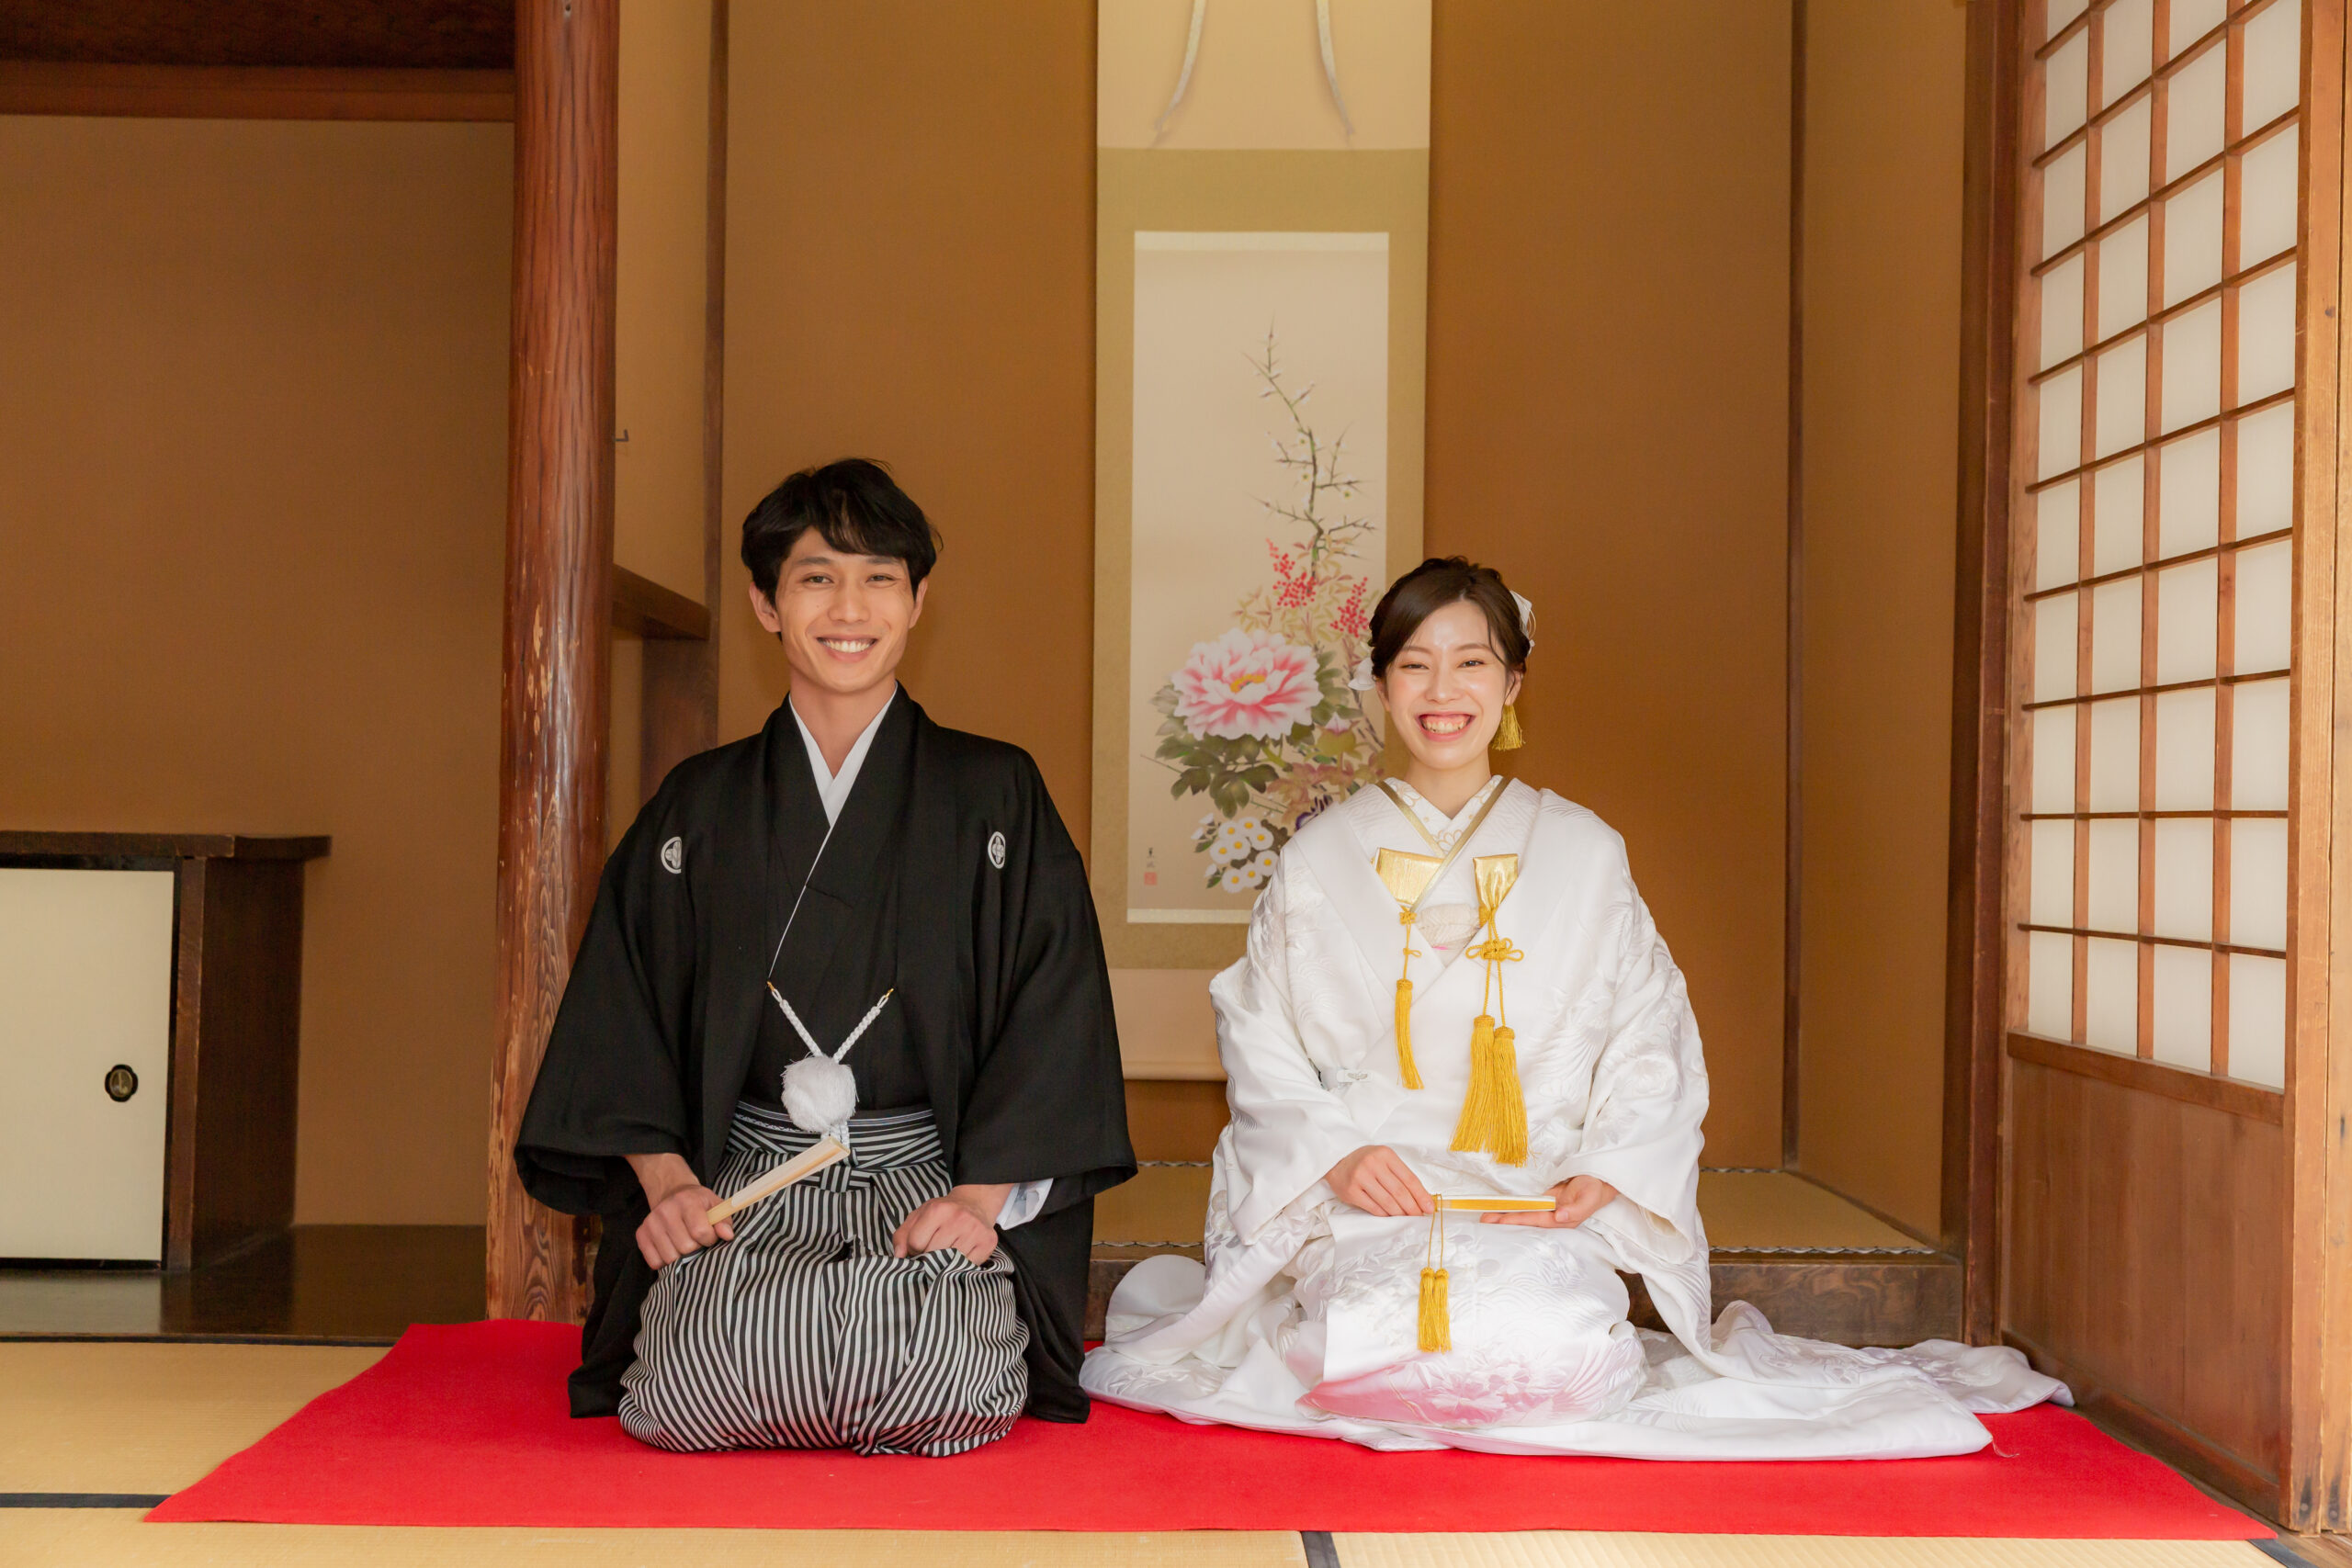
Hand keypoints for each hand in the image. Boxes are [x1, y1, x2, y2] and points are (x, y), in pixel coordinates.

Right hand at [625, 1152, 732, 1267]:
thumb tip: (727, 1236)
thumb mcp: (716, 1205)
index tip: (709, 1235)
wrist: (673, 1194)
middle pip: (685, 1247)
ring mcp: (651, 1223)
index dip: (709, 1239)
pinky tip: (671, 1248)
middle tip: (695, 1239)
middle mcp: (666, 1211)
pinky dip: (664, 1261)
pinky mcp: (641, 1234)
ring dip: (680, 1256)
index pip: (700, 1232)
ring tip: (683, 1243)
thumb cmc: (698, 1203)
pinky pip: (654, 1262)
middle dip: (695, 1248)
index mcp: (687, 1201)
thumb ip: (724, 1221)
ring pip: (670, 1258)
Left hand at [892, 1183, 1012, 1263]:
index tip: (920, 1246)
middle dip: (929, 1257)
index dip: (914, 1249)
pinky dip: (961, 1265)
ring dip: (945, 1263)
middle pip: (932, 1253)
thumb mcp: (919, 1216)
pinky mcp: (987, 1242)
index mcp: (937, 1209)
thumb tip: (898, 1256)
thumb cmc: (943, 1213)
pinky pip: (967, 1266)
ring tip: (947, 1253)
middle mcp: (958, 1218)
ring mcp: (975, 1230)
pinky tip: (960, 1255)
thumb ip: (903, 1235)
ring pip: (950, 1262)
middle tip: (933, 1251)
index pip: (915, 1243)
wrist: (975, 1203)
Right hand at [1325, 1146, 1433, 1216]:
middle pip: (1399, 1192)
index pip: (1409, 1179)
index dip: (1421, 1196)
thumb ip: (1400, 1175)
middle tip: (1419, 1217)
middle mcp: (1373, 1164)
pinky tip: (1391, 1217)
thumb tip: (1420, 1198)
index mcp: (1386, 1155)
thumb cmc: (1365, 1161)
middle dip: (1413, 1207)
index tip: (1429, 1208)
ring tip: (1407, 1218)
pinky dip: (1385, 1214)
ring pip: (1387, 1201)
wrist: (1336, 1159)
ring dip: (1400, 1213)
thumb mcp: (1384, 1159)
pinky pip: (1373, 1207)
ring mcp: (1361, 1178)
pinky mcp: (1351, 1191)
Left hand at [1482, 1174, 1617, 1227]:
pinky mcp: (1546, 1200)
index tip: (1501, 1220)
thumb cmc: (1595, 1190)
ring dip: (1506, 1214)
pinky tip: (1502, 1209)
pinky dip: (1515, 1207)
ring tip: (1487, 1216)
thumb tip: (1559, 1216)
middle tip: (1484, 1220)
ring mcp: (1548, 1209)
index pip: (1535, 1220)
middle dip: (1505, 1220)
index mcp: (1562, 1219)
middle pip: (1526, 1219)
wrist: (1599, 1180)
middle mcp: (1552, 1217)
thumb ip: (1577, 1209)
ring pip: (1524, 1213)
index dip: (1518, 1220)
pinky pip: (1528, 1205)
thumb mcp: (1590, 1197)